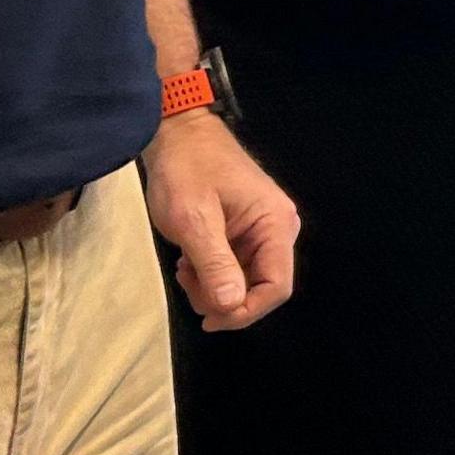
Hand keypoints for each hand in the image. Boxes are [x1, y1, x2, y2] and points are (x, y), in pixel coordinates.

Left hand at [141, 108, 299, 330]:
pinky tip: (189, 260)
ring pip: (246, 280)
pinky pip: (236, 266)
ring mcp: (262, 229)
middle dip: (224, 297)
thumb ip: (215, 264)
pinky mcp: (246, 230)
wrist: (176, 134)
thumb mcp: (194, 220)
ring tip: (185, 267)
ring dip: (214, 286)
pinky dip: (211, 273)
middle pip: (262, 287)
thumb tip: (230, 306)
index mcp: (275, 224)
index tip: (209, 319)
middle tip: (187, 281)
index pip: (276, 287)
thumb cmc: (186, 169)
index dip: (245, 311)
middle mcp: (277, 229)